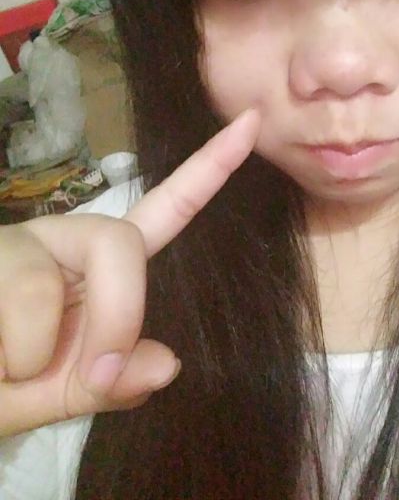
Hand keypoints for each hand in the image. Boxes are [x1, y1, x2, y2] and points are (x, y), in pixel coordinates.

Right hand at [0, 109, 259, 436]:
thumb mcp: (62, 395)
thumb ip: (113, 385)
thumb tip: (169, 362)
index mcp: (104, 266)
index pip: (168, 208)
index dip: (210, 167)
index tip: (255, 121)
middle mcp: (68, 240)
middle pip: (119, 242)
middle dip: (117, 317)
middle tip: (92, 378)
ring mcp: (20, 243)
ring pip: (48, 283)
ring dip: (37, 353)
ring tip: (9, 371)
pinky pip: (13, 298)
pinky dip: (8, 356)